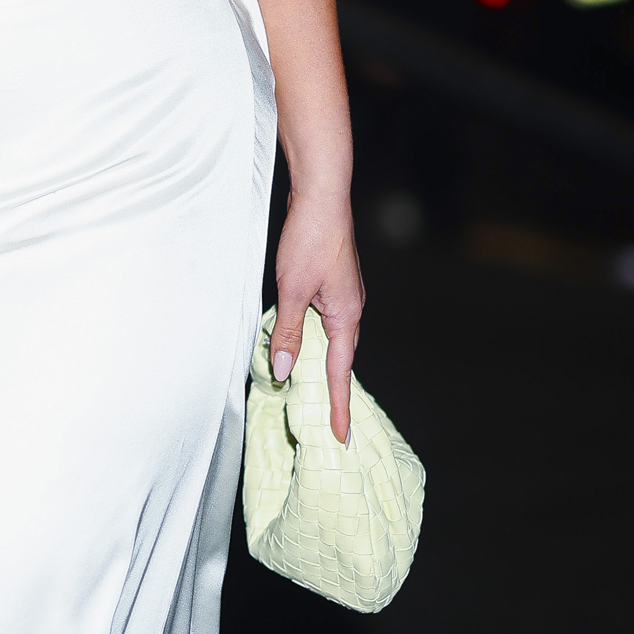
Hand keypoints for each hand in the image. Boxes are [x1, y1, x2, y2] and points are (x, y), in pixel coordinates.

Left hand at [270, 189, 362, 444]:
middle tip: (331, 427)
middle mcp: (350, 310)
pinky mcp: (331, 285)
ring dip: (322, 367)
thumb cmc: (309, 239)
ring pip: (331, 342)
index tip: (341, 437)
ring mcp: (342, 297)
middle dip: (334, 393)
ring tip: (316, 396)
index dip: (338, 406)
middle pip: (339, 360)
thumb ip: (287, 333)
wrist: (321, 196)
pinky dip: (313, 342)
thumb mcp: (292, 290)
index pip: (339, 373)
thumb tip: (283, 371)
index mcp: (346, 316)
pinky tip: (300, 347)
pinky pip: (323, 325)